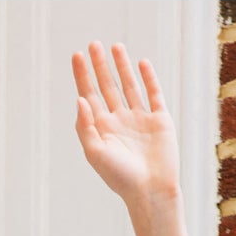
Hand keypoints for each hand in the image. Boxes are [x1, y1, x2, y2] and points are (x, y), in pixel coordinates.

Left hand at [71, 40, 180, 209]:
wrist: (150, 191)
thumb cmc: (120, 177)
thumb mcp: (95, 152)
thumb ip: (85, 126)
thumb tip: (79, 98)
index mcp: (102, 129)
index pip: (89, 96)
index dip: (82, 76)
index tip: (76, 55)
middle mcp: (119, 121)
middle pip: (107, 87)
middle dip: (100, 66)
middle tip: (93, 44)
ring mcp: (140, 119)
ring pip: (129, 86)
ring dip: (122, 66)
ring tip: (115, 46)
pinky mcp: (159, 120)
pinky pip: (153, 94)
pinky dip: (148, 78)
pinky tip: (142, 63)